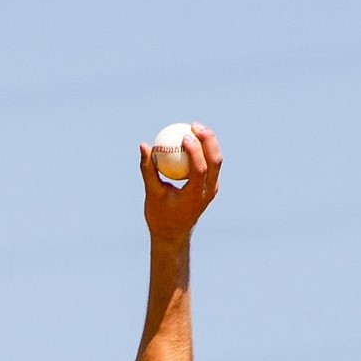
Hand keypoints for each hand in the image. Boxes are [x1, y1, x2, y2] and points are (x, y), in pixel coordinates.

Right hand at [137, 123, 220, 242]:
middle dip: (209, 140)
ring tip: (195, 127)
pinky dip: (204, 150)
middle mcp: (208, 192)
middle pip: (216, 161)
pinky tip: (193, 138)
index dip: (195, 150)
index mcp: (195, 196)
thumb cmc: (159, 216)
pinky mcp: (210, 186)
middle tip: (194, 125)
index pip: (201, 169)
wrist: (173, 235)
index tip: (184, 135)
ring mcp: (212, 189)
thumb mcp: (151, 193)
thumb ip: (148, 169)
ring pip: (217, 161)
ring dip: (209, 142)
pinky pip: (211, 164)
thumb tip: (144, 145)